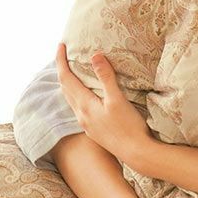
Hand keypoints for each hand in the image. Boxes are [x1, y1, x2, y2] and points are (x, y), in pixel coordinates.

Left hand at [55, 43, 150, 164]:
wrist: (136, 153)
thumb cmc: (128, 126)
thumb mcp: (117, 99)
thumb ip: (105, 77)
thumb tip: (94, 56)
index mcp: (84, 105)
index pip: (65, 78)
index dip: (61, 61)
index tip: (61, 45)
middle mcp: (80, 115)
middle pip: (65, 88)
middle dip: (62, 70)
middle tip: (65, 55)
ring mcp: (86, 125)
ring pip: (71, 100)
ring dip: (69, 84)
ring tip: (73, 72)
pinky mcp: (93, 131)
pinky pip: (78, 108)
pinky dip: (77, 96)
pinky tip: (85, 96)